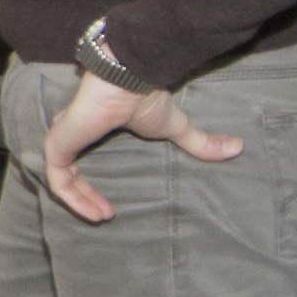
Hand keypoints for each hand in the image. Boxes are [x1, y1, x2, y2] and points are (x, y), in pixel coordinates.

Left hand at [38, 66, 240, 224]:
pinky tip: (95, 213)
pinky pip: (58, 180)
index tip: (110, 208)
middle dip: (84, 197)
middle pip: (67, 171)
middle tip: (105, 215)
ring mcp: (63, 138)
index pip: (76, 157)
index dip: (88, 185)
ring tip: (101, 217)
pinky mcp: (59, 144)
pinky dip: (74, 200)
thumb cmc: (147, 98)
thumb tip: (238, 148)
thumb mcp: (177, 127)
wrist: (130, 80)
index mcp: (90, 125)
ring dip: (80, 202)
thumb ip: (201, 141)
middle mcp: (72, 131)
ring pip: (61, 179)